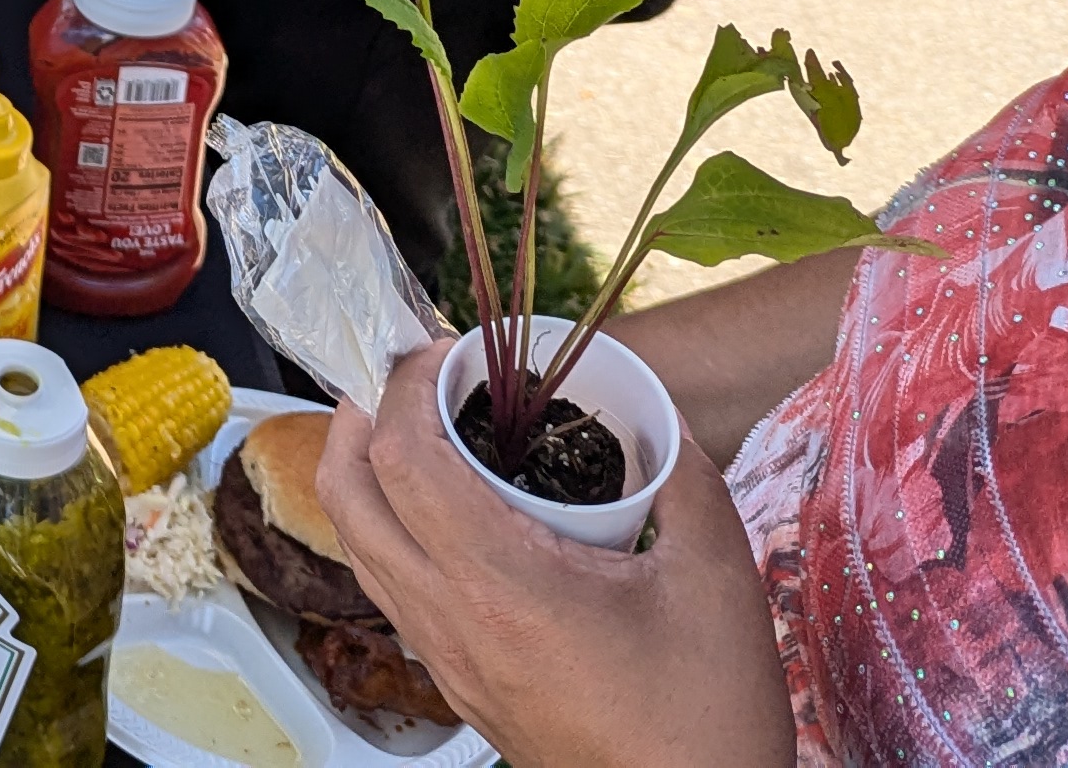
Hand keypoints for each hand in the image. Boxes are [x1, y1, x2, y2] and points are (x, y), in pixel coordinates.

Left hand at [312, 341, 796, 767]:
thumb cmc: (707, 716)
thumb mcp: (719, 577)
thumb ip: (684, 478)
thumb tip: (659, 412)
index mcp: (503, 586)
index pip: (403, 458)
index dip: (405, 385)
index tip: (442, 352)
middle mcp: (454, 623)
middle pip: (348, 496)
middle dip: (357, 416)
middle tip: (404, 377)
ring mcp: (448, 662)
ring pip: (359, 548)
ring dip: (365, 475)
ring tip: (414, 430)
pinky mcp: (460, 689)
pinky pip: (390, 592)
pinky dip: (389, 532)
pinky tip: (442, 514)